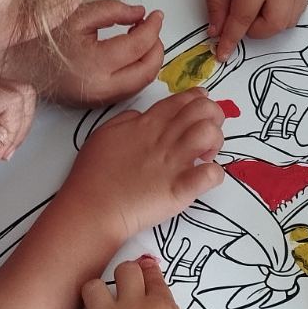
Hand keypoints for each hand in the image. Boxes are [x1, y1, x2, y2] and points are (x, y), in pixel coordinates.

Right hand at [20, 1, 165, 106]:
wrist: (17, 63)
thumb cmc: (43, 37)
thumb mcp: (80, 15)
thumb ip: (115, 11)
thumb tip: (141, 14)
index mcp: (94, 63)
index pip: (138, 46)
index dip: (153, 28)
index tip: (157, 15)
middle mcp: (100, 87)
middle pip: (147, 71)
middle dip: (157, 48)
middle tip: (153, 29)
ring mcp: (98, 100)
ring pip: (140, 84)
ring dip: (149, 62)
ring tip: (142, 40)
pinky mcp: (95, 104)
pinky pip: (127, 91)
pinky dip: (137, 73)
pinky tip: (130, 56)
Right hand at [60, 89, 225, 247]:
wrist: (91, 209)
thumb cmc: (93, 175)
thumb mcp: (104, 134)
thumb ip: (127, 121)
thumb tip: (143, 116)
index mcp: (147, 124)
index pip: (182, 100)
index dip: (198, 99)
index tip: (199, 109)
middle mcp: (164, 139)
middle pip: (203, 110)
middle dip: (213, 116)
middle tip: (204, 136)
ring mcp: (174, 163)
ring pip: (210, 133)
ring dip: (216, 141)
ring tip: (205, 156)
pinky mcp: (181, 189)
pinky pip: (210, 174)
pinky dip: (214, 174)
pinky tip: (205, 177)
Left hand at [203, 0, 307, 59]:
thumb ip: (215, 3)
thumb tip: (217, 32)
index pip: (244, 18)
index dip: (231, 39)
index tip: (222, 54)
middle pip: (274, 25)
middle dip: (254, 31)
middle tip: (238, 18)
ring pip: (288, 21)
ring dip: (268, 23)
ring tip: (253, 6)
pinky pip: (298, 10)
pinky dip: (282, 14)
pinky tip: (268, 1)